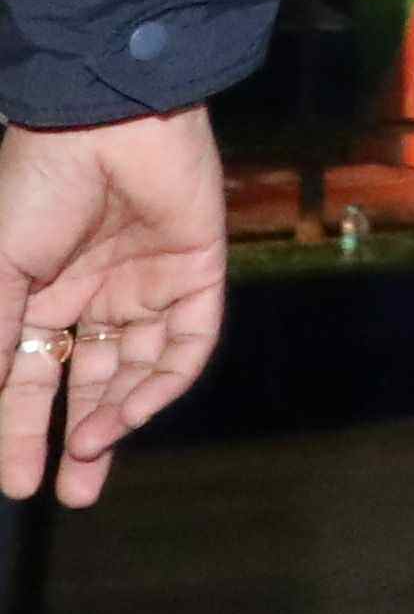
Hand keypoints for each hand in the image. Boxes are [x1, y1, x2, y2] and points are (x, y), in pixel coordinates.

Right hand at [4, 105, 230, 504]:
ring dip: (117, 418)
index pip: (30, 374)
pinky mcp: (196, 273)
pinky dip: (161, 383)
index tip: (14, 482)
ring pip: (137, 370)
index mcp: (38, 291)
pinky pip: (186, 342)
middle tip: (67, 493)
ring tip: (88, 462)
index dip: (19, 427)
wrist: (106, 120)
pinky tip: (129, 414)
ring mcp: (144, 285)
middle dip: (76, 439)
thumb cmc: (36, 185)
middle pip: (87, 381)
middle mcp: (93, 294)